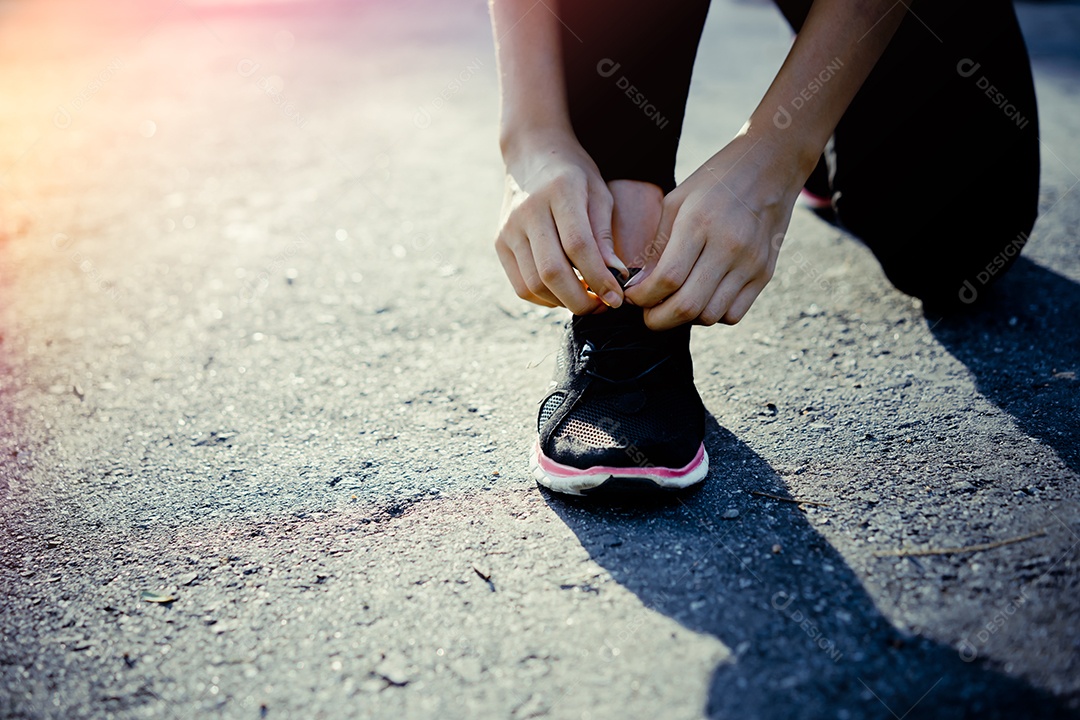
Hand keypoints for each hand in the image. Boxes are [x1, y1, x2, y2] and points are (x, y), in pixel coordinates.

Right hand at [495, 131, 626, 313]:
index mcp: (560, 192)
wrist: (531, 153)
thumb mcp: (598, 193)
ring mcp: (509, 228)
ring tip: (586, 300)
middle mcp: (528, 211)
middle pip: (552, 271)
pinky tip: (563, 294)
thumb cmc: (574, 174)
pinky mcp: (500, 243)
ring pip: (534, 284)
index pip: (578, 246)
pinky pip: (521, 285)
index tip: (617, 298)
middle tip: (602, 308)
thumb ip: (604, 236)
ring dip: (564, 302)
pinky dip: (544, 299)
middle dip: (581, 300)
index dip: (599, 278)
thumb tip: (616, 277)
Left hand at [625, 134, 805, 328]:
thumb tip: (637, 286)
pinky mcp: (765, 274)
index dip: (643, 297)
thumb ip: (657, 247)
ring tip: (674, 302)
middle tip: (647, 314)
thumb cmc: (715, 182)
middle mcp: (728, 247)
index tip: (632, 297)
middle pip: (687, 307)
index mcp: (699, 223)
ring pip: (710, 316)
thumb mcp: (676, 202)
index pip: (667, 279)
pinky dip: (713, 315)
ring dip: (685, 318)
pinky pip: (733, 315)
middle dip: (658, 319)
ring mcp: (750, 263)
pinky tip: (703, 297)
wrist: (771, 166)